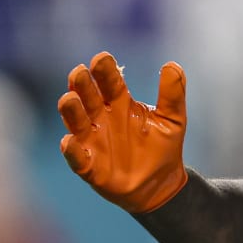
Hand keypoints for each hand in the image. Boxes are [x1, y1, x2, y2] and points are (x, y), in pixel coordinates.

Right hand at [57, 52, 189, 213]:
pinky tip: (69, 142)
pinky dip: (72, 150)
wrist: (161, 184)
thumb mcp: (173, 119)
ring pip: (76, 122)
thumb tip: (172, 65)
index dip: (104, 70)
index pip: (109, 81)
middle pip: (87, 96)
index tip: (101, 59)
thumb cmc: (163, 147)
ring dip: (71, 110)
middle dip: (82, 84)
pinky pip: (76, 158)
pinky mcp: (90, 167)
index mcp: (120, 103)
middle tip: (80, 72)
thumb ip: (172, 94)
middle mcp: (101, 118)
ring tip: (69, 98)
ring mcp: (93, 141)